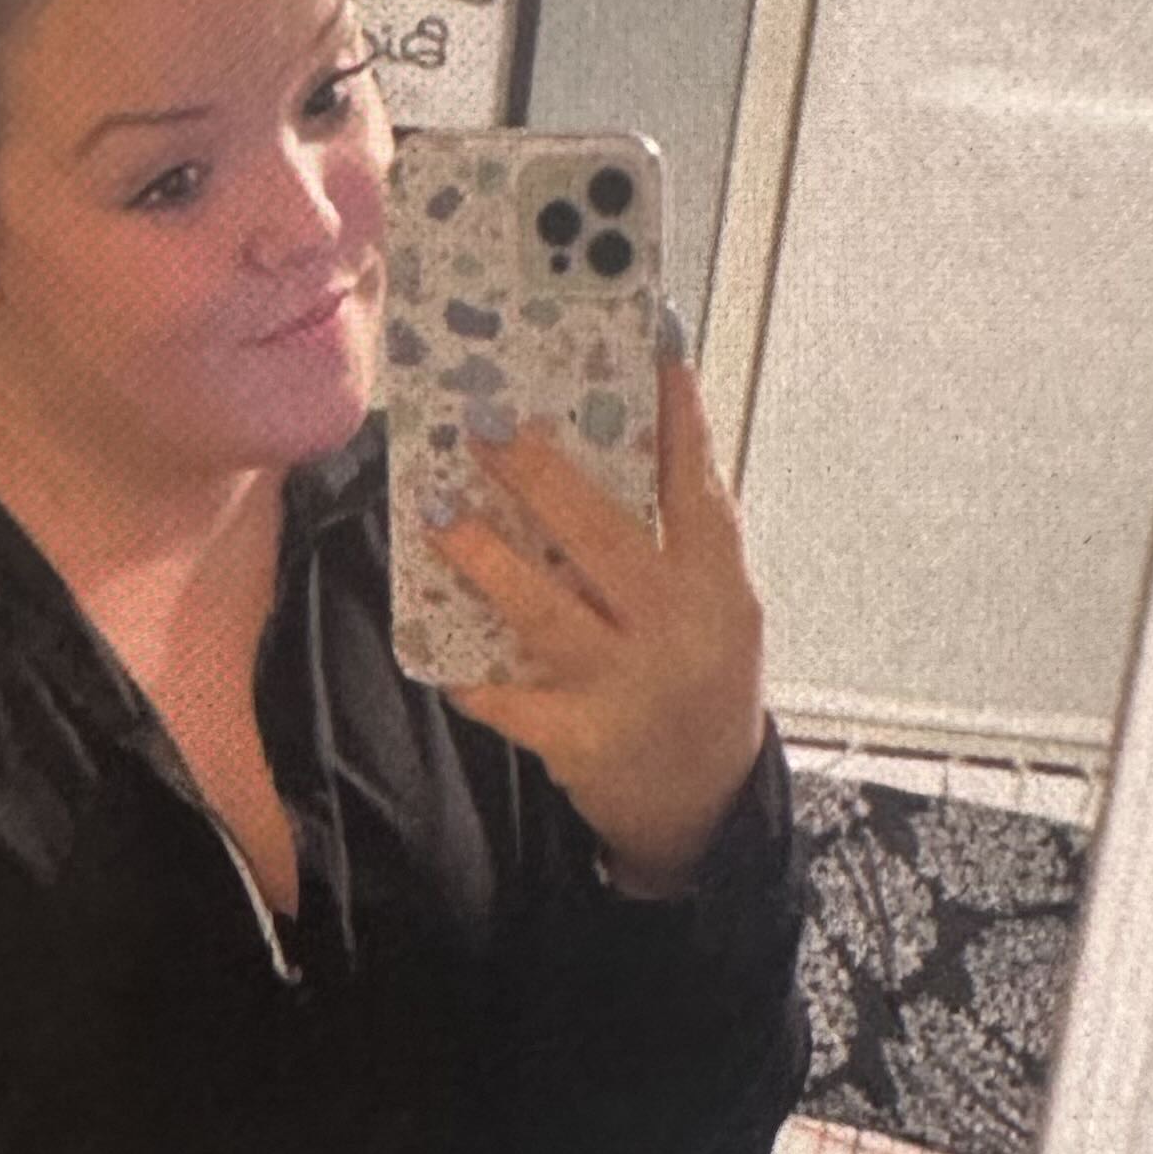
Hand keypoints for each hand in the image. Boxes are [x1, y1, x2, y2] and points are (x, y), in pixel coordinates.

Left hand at [429, 342, 765, 895]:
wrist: (703, 803)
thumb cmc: (699, 679)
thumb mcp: (715, 605)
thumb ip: (675, 539)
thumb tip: (614, 445)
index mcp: (717, 584)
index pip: (696, 487)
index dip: (677, 420)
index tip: (653, 350)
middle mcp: (677, 628)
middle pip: (603, 538)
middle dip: (542, 478)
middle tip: (487, 426)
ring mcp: (627, 685)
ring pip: (546, 612)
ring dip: (487, 559)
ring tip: (439, 514)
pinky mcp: (580, 739)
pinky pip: (509, 696)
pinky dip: (470, 671)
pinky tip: (435, 643)